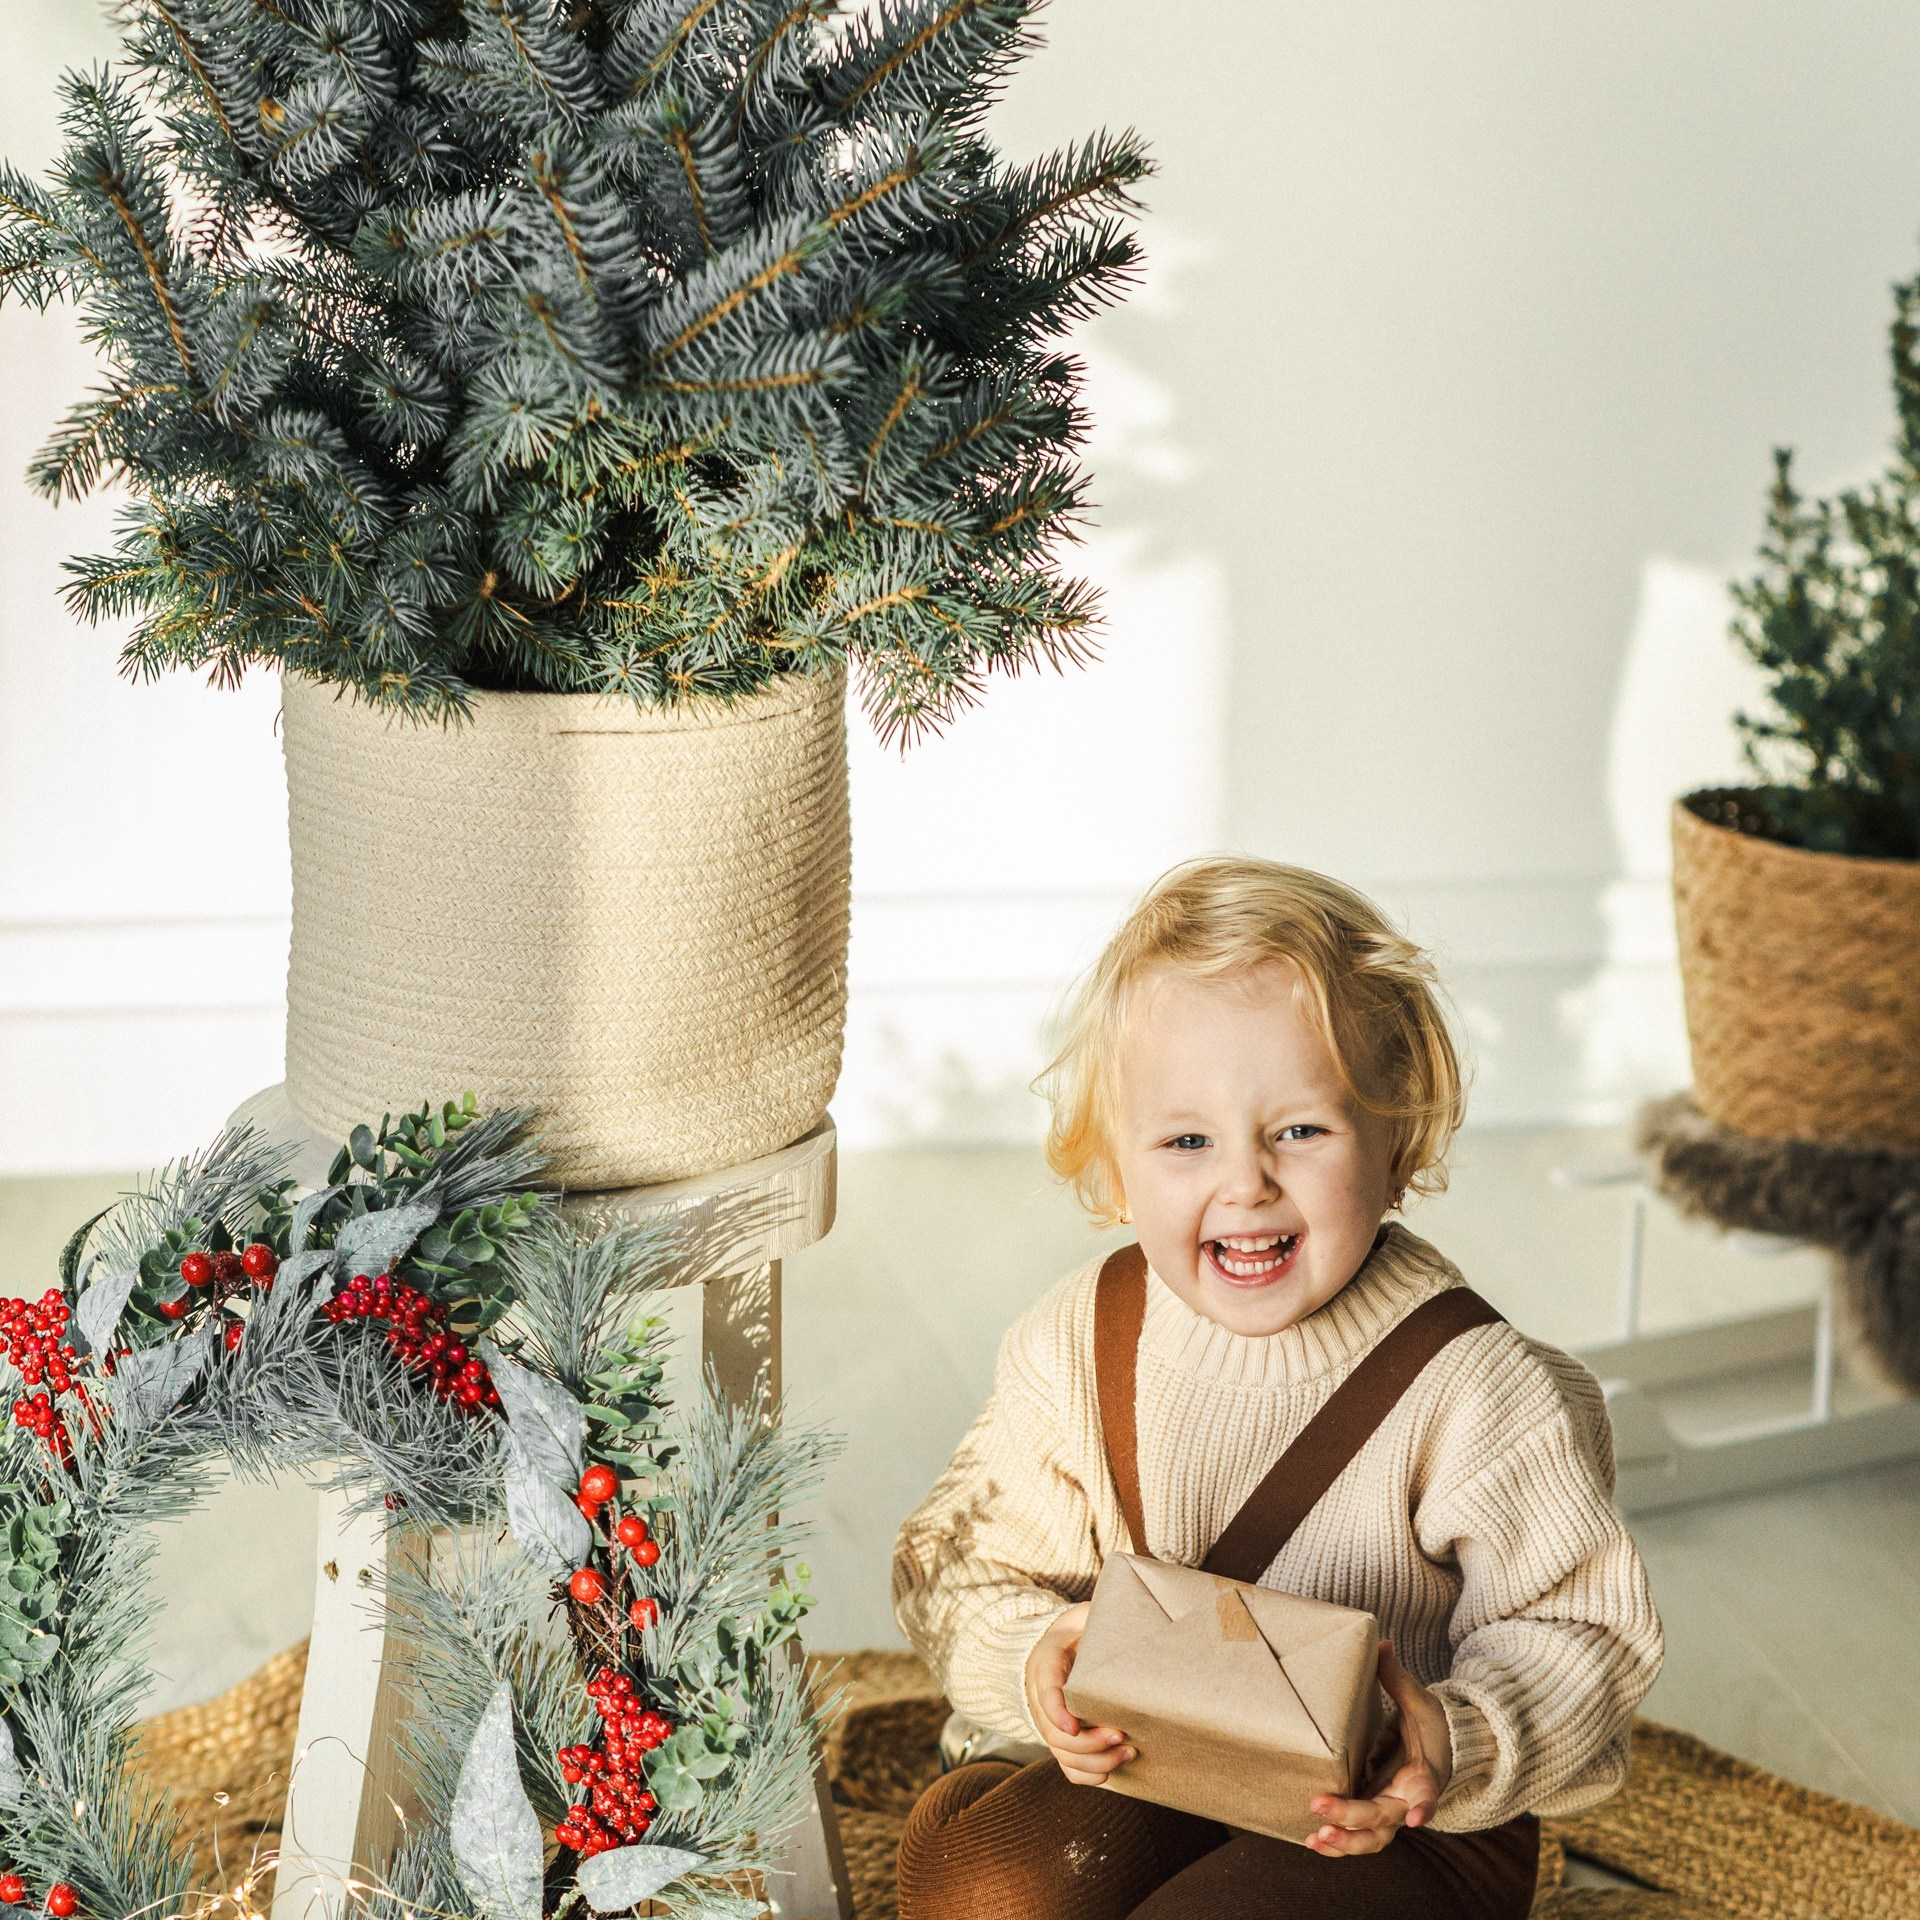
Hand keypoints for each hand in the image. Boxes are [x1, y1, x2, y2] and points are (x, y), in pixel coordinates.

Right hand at [1023, 1602, 1134, 1785]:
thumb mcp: (1084, 1616)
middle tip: (1121, 1733)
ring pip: (1064, 1756)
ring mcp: (1050, 1724)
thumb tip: (1132, 1617)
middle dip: (1090, 1742)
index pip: (1045, 1690)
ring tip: (1128, 1751)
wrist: (1059, 1646)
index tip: (1074, 1724)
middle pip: (1056, 1734)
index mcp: (1047, 1663)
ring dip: (1096, 1761)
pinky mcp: (1062, 1741)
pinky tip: (1112, 1768)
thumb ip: (1096, 1618)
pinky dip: (1089, 1775)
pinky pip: (1069, 1769)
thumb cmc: (1080, 1630)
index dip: (1057, 1712)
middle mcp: (1042, 1699)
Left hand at [1305, 1640, 1451, 1856]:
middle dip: (1352, 1816)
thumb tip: (1382, 1643)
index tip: (1415, 1819)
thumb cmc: (1431, 1726)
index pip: (1427, 1795)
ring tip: (1315, 1838)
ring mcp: (1389, 1812)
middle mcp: (1407, 1802)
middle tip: (1320, 1805)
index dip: (1423, 1807)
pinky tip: (1313, 1842)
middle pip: (1384, 1820)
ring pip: (1371, 1838)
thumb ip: (1397, 1678)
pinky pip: (1357, 1835)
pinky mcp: (1372, 1813)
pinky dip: (1338, 1842)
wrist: (1439, 1750)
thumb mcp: (1418, 1701)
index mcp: (1424, 1776)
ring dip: (1344, 1842)